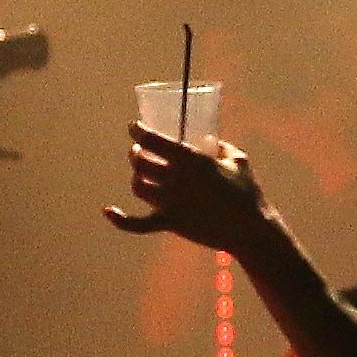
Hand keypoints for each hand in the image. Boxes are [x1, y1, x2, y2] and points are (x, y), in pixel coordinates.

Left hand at [109, 125, 272, 251]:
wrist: (249, 229)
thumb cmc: (247, 192)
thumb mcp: (238, 160)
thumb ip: (221, 146)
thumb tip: (209, 141)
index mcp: (190, 159)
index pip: (152, 141)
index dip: (138, 131)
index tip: (134, 127)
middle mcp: (174, 178)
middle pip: (140, 162)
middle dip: (136, 153)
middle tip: (138, 151)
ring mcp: (169, 202)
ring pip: (137, 186)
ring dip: (136, 177)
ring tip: (141, 173)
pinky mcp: (169, 223)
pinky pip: (137, 223)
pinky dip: (119, 219)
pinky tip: (107, 210)